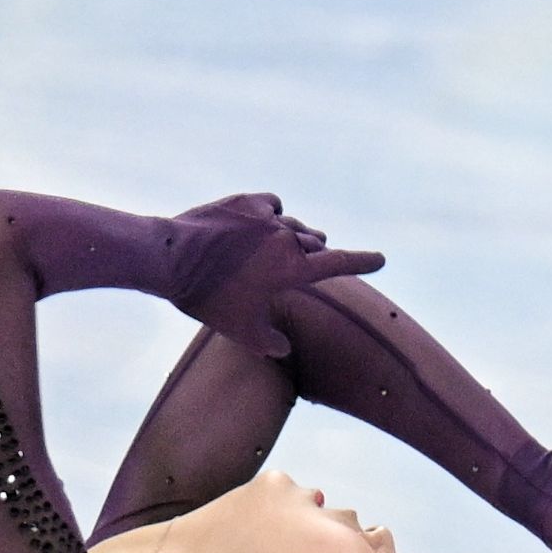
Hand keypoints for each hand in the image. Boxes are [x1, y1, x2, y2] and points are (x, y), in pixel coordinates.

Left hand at [167, 192, 382, 330]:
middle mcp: (286, 239)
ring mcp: (266, 218)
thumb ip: (269, 344)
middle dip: (315, 255)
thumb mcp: (240, 330)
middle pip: (315, 245)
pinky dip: (273, 215)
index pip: (339, 264)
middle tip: (306, 264)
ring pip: (295, 225)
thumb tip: (284, 350)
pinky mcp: (246, 202)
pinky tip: (262, 222)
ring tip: (282, 246)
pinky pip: (273, 206)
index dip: (363, 262)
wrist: (170, 258)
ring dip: (295, 237)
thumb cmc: (208, 298)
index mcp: (292, 270)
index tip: (380, 259)